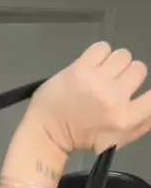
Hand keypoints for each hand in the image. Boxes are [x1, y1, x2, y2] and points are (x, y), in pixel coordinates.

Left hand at [28, 42, 150, 154]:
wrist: (48, 133)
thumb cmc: (82, 138)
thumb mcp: (117, 140)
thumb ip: (142, 123)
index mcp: (125, 119)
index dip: (149, 90)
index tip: (136, 89)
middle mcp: (114, 98)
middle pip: (139, 68)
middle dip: (127, 75)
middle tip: (112, 84)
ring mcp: (97, 82)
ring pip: (123, 55)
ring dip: (113, 64)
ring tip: (100, 76)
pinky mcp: (80, 69)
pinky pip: (102, 48)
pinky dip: (98, 55)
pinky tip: (90, 68)